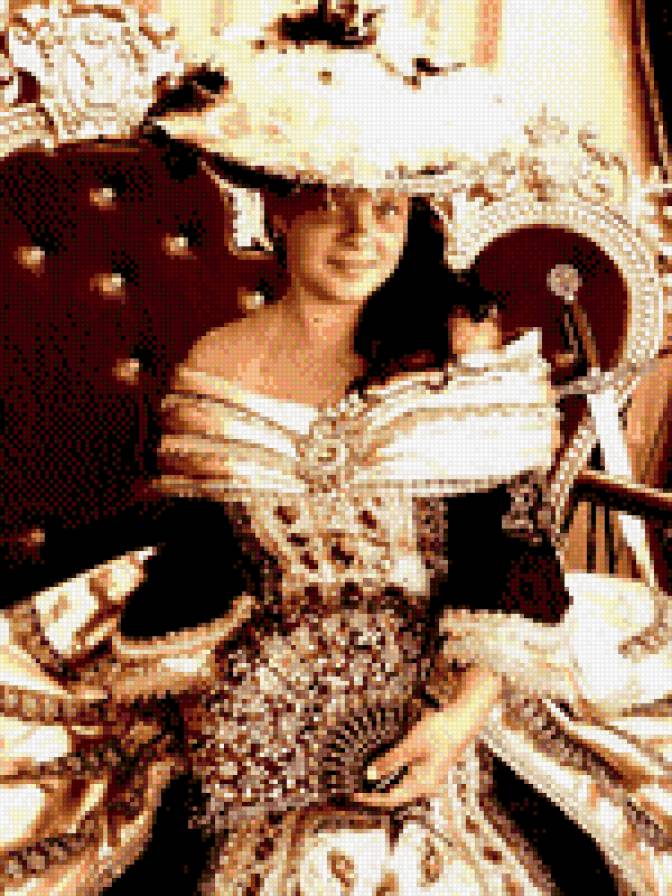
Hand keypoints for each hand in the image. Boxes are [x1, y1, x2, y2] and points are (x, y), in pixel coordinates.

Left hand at [350, 706, 472, 809]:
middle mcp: (427, 787)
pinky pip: (409, 780)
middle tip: (358, 791)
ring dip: (386, 787)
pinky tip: (387, 770)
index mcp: (422, 784)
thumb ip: (391, 760)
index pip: (391, 799)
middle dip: (377, 795)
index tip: (355, 796)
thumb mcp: (410, 745)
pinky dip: (395, 778)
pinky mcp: (431, 771)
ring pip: (403, 789)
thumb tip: (371, 775)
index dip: (372, 799)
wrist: (462, 722)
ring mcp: (430, 780)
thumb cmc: (439, 732)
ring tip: (369, 783)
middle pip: (397, 797)